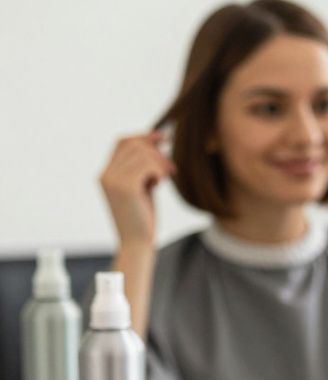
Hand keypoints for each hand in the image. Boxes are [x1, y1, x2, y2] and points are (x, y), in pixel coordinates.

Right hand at [99, 131, 174, 247]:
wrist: (137, 243)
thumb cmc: (142, 217)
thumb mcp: (143, 186)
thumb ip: (145, 166)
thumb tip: (158, 139)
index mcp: (106, 174)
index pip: (122, 141)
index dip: (144, 136)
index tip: (163, 139)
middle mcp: (105, 175)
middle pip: (134, 143)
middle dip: (156, 151)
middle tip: (169, 169)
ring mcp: (113, 180)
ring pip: (142, 153)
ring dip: (160, 163)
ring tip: (164, 179)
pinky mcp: (125, 187)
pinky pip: (148, 165)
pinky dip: (159, 171)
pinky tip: (159, 185)